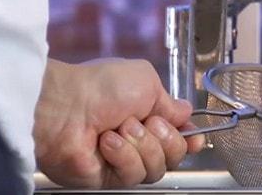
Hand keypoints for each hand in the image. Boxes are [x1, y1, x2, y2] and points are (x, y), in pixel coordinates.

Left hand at [34, 59, 204, 187]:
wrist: (66, 107)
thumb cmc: (101, 87)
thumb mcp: (148, 82)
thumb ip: (171, 102)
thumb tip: (185, 113)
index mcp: (149, 114)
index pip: (180, 135)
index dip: (191, 138)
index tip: (196, 138)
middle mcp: (139, 140)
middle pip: (176, 154)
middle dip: (167, 137)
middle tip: (147, 122)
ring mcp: (124, 160)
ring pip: (158, 168)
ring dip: (142, 145)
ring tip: (119, 129)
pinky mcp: (109, 179)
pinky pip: (134, 175)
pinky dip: (123, 156)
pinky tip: (106, 142)